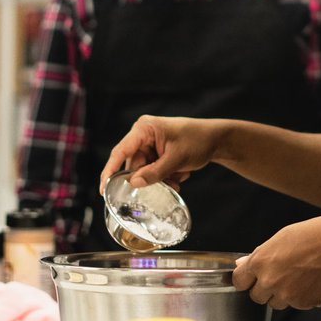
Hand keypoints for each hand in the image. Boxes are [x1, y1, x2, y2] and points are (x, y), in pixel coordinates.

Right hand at [99, 115, 222, 192]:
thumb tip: (134, 184)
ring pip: (145, 171)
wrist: (216, 139)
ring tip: (178, 179)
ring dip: (161, 179)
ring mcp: (149, 144)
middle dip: (149, 179)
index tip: (104, 190)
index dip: (110, 172)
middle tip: (168, 185)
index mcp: (144, 129)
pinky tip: (180, 174)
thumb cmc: (198, 140)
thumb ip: (155, 172)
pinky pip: (153, 170)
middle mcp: (143, 135)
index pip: (120, 152)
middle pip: (134, 165)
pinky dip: (166, 176)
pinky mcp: (156, 152)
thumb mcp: (177, 159)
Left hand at [232, 213, 320, 310]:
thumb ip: (260, 254)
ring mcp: (287, 295)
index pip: (239, 281)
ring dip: (283, 294)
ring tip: (299, 277)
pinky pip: (295, 305)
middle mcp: (270, 281)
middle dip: (265, 288)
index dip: (246, 279)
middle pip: (256, 296)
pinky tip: (311, 281)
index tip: (251, 278)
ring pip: (275, 303)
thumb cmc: (314, 235)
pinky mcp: (303, 304)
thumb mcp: (281, 237)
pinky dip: (301, 297)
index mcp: (261, 261)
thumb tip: (242, 264)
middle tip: (281, 274)